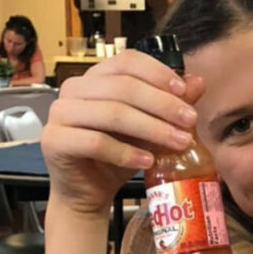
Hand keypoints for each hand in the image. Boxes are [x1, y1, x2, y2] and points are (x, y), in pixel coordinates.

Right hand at [41, 49, 203, 214]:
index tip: (184, 92)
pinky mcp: (54, 141)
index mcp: (96, 77)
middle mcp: (74, 89)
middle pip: (123, 87)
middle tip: (190, 122)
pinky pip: (95, 142)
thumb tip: (198, 82)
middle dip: (162, 104)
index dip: (158, 73)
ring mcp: (60, 114)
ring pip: (112, 113)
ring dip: (151, 128)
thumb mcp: (149, 127)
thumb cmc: (117, 154)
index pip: (127, 61)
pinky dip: (126, 152)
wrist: (87, 191)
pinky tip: (148, 161)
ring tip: (178, 143)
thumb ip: (169, 104)